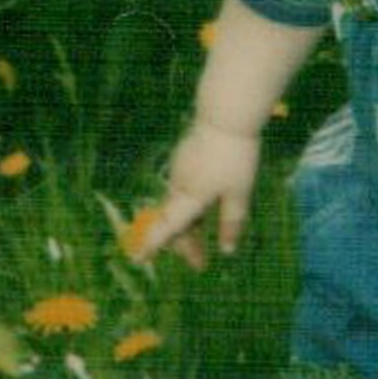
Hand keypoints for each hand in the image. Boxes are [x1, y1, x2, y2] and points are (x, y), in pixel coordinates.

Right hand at [135, 121, 261, 267]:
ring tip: (203, 241)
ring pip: (179, 206)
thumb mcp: (239, 194)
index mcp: (188, 197)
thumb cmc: (235, 157)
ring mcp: (180, 170)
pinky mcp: (185, 158)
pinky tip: (204, 208)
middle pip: (175, 221)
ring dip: (189, 227)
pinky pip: (183, 191)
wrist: (226, 116)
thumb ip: (231, 222)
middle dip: (185, 244)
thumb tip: (226, 250)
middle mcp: (178, 185)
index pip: (167, 228)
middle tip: (200, 262)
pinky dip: (190, 208)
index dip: (153, 245)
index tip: (139, 259)